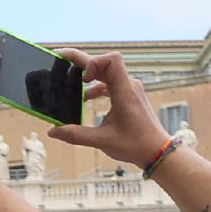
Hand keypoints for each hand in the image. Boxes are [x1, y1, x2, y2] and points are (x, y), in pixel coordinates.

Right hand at [50, 50, 169, 167]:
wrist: (157, 152)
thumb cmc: (136, 145)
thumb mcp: (102, 141)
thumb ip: (76, 135)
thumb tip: (53, 132)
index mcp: (125, 92)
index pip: (112, 60)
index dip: (93, 62)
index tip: (82, 79)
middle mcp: (129, 86)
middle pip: (105, 63)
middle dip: (82, 62)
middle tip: (60, 60)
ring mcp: (130, 89)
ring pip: (107, 72)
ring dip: (89, 76)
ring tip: (71, 85)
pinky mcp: (130, 95)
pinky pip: (111, 83)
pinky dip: (96, 87)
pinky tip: (85, 99)